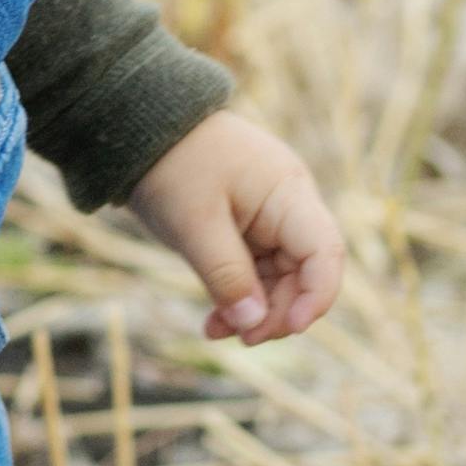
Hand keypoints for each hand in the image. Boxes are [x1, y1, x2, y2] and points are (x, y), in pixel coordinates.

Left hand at [124, 109, 345, 343]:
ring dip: (254, 310)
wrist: (139, 127)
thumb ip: (227, 275)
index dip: (317, 296)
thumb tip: (253, 324)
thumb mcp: (194, 224)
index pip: (325, 252)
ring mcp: (267, 218)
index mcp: (287, 195)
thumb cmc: (170, 165)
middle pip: (304, 273)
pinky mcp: (244, 228)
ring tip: (217, 331)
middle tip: (242, 339)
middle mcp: (287, 207)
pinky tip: (214, 321)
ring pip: (278, 278)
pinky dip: (237, 297)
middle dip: (277, 312)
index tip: (289, 328)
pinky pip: (253, 272)